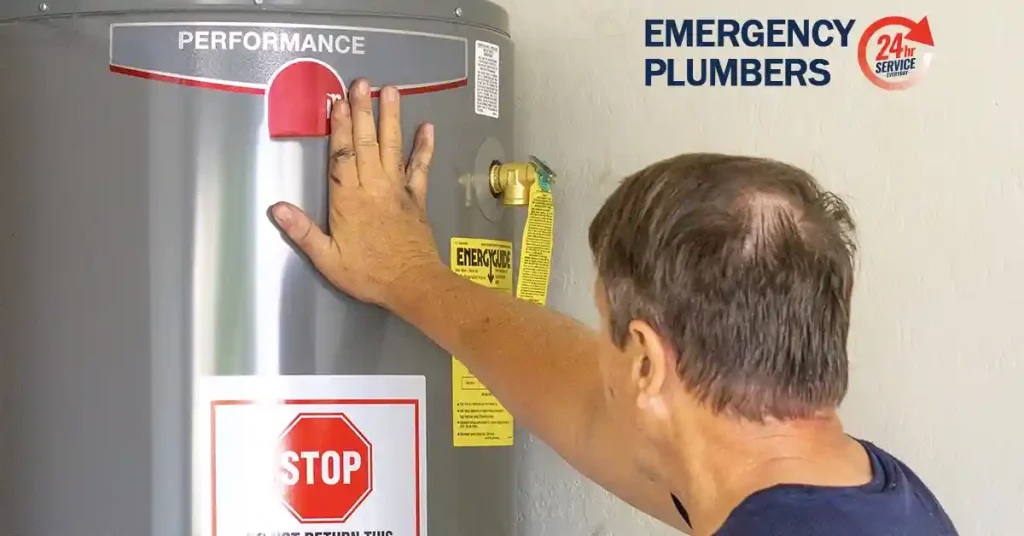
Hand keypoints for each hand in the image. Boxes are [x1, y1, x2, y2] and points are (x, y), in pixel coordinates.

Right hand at [270, 79, 441, 306]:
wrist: (412, 283)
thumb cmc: (368, 274)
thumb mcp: (328, 259)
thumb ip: (303, 232)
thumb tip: (277, 208)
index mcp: (348, 200)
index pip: (341, 156)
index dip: (339, 129)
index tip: (337, 103)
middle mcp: (373, 187)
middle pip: (366, 143)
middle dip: (363, 111)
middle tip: (361, 83)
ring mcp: (397, 190)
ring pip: (392, 147)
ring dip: (391, 118)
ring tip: (391, 91)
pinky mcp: (416, 198)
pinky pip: (420, 167)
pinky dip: (424, 147)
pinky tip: (427, 127)